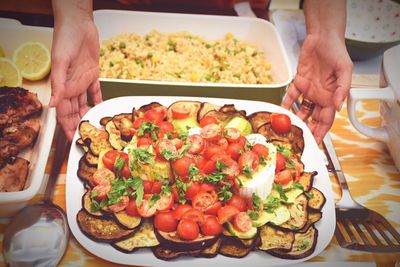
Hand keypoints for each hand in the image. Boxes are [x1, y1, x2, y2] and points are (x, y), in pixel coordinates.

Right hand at [50, 10, 101, 140]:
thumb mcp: (60, 62)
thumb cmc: (66, 39)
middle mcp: (72, 85)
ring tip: (93, 127)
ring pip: (84, 103)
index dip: (67, 124)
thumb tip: (51, 105)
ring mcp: (82, 80)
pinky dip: (98, 100)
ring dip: (87, 114)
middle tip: (84, 137)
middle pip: (73, 110)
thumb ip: (58, 85)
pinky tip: (102, 109)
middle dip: (77, 124)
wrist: (79, 24)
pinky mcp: (92, 73)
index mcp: (62, 85)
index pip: (63, 110)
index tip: (72, 138)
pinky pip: (95, 91)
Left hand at [281, 33, 352, 143]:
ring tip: (289, 130)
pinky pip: (291, 96)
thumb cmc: (337, 51)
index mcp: (332, 96)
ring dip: (296, 119)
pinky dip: (286, 104)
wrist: (322, 37)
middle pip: (314, 118)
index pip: (327, 119)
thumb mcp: (345, 70)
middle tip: (299, 142)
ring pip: (302, 110)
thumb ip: (342, 89)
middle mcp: (321, 95)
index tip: (315, 143)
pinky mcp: (299, 82)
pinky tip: (280, 112)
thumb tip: (338, 107)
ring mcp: (309, 90)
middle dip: (308, 130)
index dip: (321, 132)